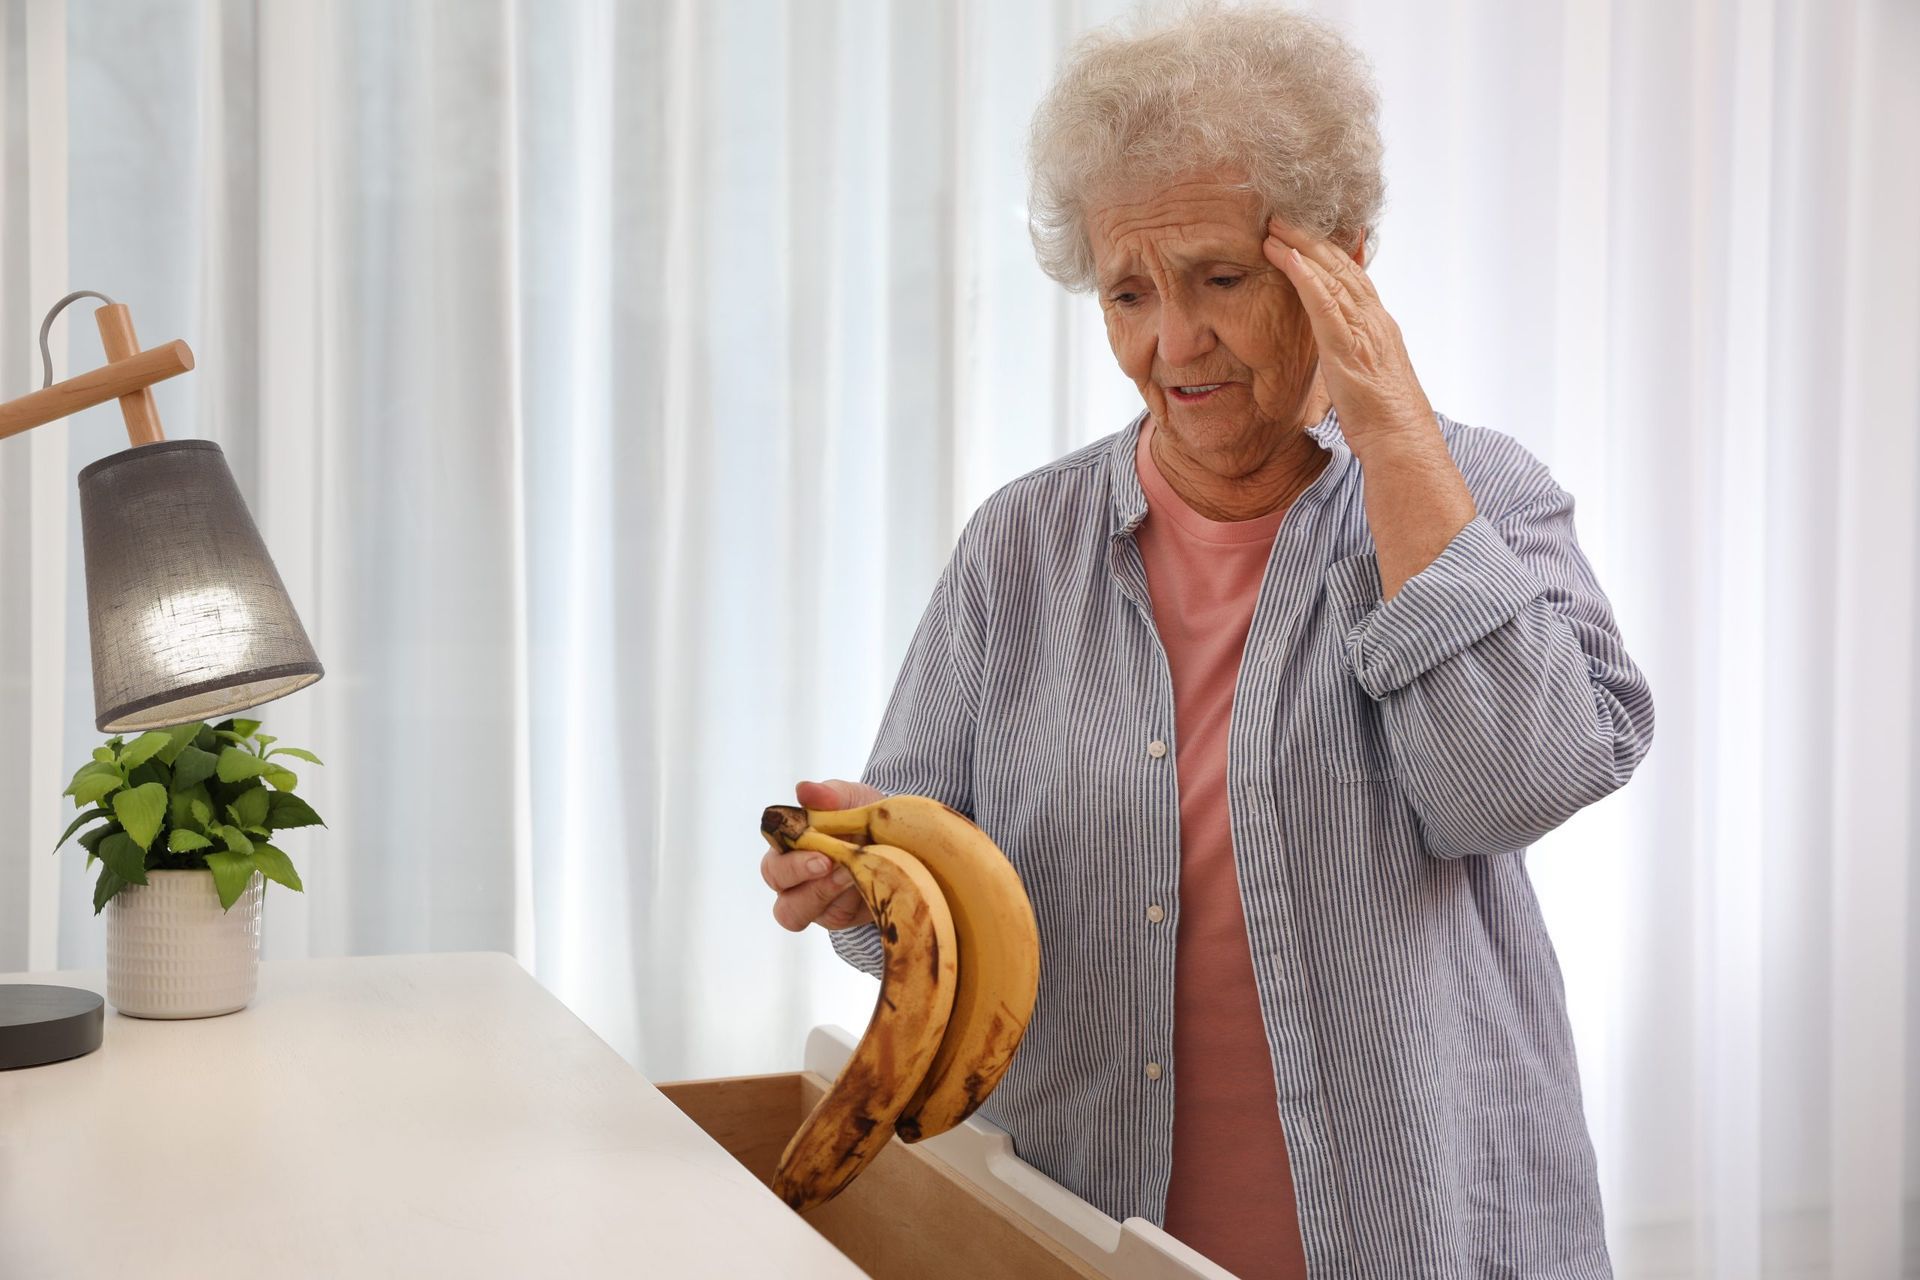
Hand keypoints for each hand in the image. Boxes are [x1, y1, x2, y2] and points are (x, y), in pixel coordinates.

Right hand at [760, 778, 884, 931]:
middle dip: (810, 887)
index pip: (773, 866)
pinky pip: (837, 918)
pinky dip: (853, 902)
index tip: (821, 855)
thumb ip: (829, 794)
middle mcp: (796, 884)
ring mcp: (817, 904)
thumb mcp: (852, 799)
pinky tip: (870, 883)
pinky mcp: (839, 916)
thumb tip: (804, 790)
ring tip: (855, 875)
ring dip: (830, 896)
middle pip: (784, 903)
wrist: (897, 835)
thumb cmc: (861, 816)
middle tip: (835, 867)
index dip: (791, 865)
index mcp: (788, 853)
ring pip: (805, 916)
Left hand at [1264, 218, 1435, 450]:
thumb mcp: (1365, 375)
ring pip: (1332, 278)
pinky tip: (1288, 259)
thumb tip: (1337, 349)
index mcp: (1378, 325)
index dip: (1328, 251)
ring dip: (1302, 249)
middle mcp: (1374, 320)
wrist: (1402, 440)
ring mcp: (1364, 331)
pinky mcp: (1349, 349)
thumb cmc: (1382, 417)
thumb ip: (1351, 352)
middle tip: (1282, 216)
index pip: (1353, 276)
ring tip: (1275, 228)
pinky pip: (1326, 306)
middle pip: (1341, 267)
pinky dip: (1307, 279)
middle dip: (1311, 238)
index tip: (1305, 231)